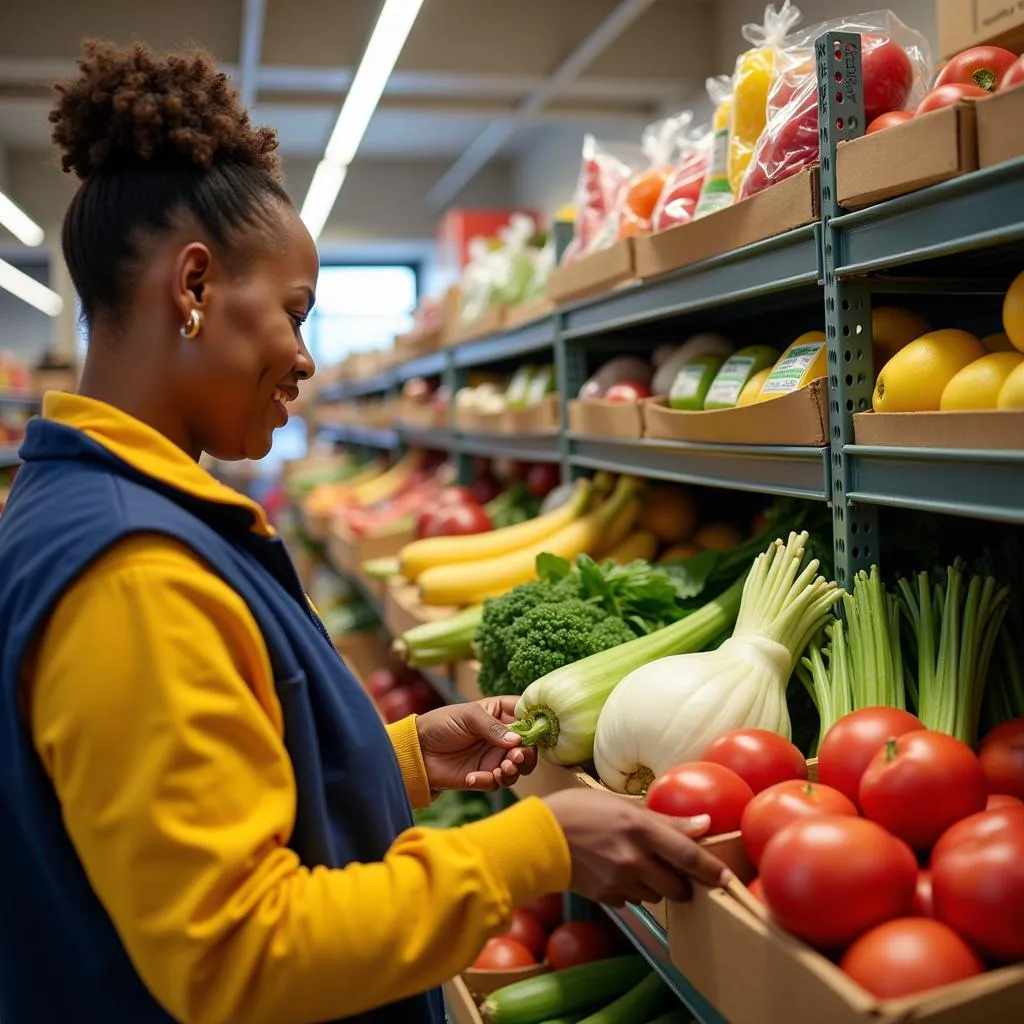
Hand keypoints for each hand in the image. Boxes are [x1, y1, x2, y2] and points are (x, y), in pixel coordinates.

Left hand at [415, 698, 537, 791]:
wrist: (416, 751)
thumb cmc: (440, 724)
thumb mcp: (467, 716)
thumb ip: (492, 727)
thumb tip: (518, 740)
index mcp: (499, 714)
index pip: (525, 715)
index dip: (535, 722)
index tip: (537, 731)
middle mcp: (500, 736)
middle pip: (527, 747)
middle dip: (526, 754)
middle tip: (514, 757)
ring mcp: (492, 757)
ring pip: (517, 768)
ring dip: (513, 770)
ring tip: (502, 769)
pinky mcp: (483, 776)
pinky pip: (496, 783)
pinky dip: (489, 781)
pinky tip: (472, 777)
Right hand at [543, 789, 731, 905]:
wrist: (538, 838)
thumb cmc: (579, 810)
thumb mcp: (621, 804)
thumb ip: (664, 819)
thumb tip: (703, 823)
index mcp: (639, 828)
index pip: (687, 853)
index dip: (710, 868)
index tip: (728, 879)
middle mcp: (633, 858)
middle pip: (676, 885)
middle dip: (680, 882)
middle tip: (673, 869)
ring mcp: (619, 881)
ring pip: (655, 895)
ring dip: (655, 886)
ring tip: (637, 865)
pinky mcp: (607, 897)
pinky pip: (632, 901)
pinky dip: (632, 891)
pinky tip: (616, 873)